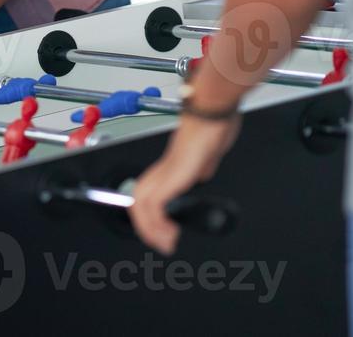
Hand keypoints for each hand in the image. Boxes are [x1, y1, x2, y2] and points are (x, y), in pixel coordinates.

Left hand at [129, 114, 242, 254]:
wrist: (213, 109)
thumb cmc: (213, 123)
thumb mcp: (209, 153)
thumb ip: (202, 165)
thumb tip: (201, 174)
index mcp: (171, 164)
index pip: (149, 192)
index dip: (151, 213)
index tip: (165, 230)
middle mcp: (163, 168)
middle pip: (138, 199)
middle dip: (146, 226)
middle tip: (161, 243)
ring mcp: (166, 170)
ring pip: (141, 203)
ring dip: (149, 228)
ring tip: (165, 242)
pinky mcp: (173, 174)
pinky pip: (154, 203)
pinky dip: (156, 222)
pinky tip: (169, 231)